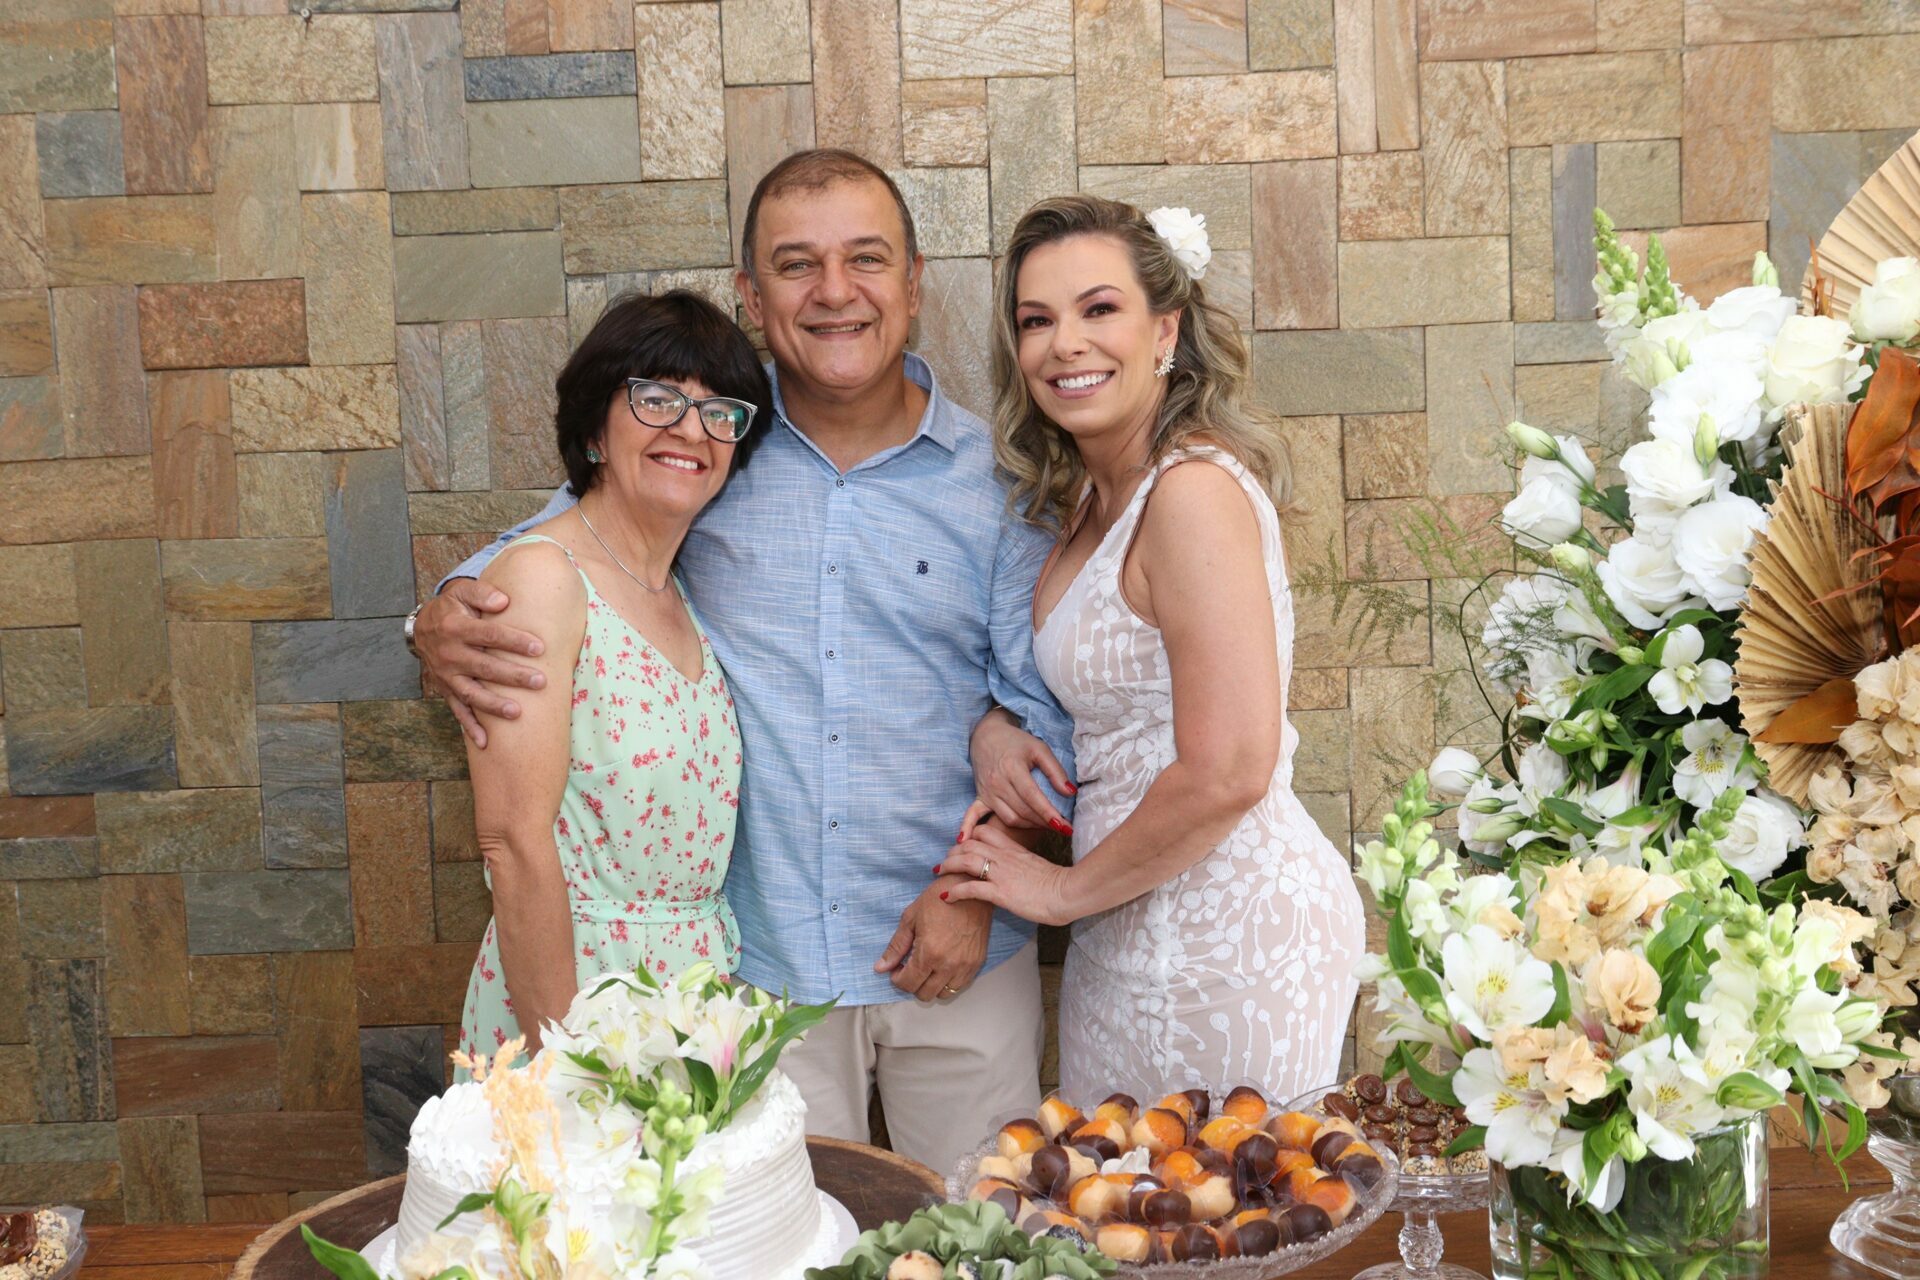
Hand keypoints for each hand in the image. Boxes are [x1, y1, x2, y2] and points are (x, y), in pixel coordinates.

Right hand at [416, 578, 547, 746]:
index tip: (539, 648)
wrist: (422, 627)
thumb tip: (504, 601)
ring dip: (493, 705)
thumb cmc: (453, 607)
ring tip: (517, 713)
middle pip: (484, 667)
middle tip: (540, 682)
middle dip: (512, 676)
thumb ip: (483, 593)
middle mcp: (449, 654)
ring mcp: (446, 675)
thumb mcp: (462, 592)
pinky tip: (485, 742)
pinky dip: (469, 727)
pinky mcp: (445, 689)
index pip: (489, 635)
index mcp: (456, 628)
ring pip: (471, 693)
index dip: (514, 641)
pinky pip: (457, 710)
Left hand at [873, 880, 992, 1001]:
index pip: (907, 984)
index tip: (897, 969)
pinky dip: (948, 982)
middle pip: (924, 994)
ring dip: (931, 985)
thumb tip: (881, 967)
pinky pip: (960, 986)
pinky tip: (942, 965)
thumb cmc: (940, 898)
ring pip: (943, 994)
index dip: (897, 979)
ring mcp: (965, 966)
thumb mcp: (911, 918)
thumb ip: (896, 946)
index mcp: (929, 953)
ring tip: (928, 967)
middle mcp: (948, 965)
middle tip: (910, 968)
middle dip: (913, 984)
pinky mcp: (977, 963)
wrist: (970, 887)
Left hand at [938, 823, 1079, 927]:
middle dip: (952, 851)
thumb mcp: (1039, 866)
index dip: (969, 836)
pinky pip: (970, 888)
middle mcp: (1005, 857)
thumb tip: (1018, 871)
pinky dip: (955, 891)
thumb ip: (1024, 864)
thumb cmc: (1060, 884)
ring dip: (948, 866)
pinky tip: (946, 897)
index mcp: (1014, 849)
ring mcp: (1001, 874)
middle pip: (969, 843)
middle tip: (945, 861)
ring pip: (965, 860)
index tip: (961, 845)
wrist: (1069, 893)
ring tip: (939, 873)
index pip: (985, 831)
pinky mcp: (1000, 892)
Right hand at [969, 708, 1074, 834]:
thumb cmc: (1016, 742)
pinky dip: (969, 828)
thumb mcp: (1039, 749)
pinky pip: (973, 815)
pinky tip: (965, 840)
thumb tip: (1070, 792)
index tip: (1065, 827)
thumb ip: (1055, 771)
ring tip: (1045, 827)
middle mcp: (997, 782)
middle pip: (1023, 811)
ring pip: (1009, 818)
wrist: (987, 735)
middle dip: (1045, 823)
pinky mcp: (980, 796)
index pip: (1033, 797)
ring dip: (1028, 826)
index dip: (1049, 814)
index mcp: (1013, 768)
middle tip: (1063, 829)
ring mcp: (987, 791)